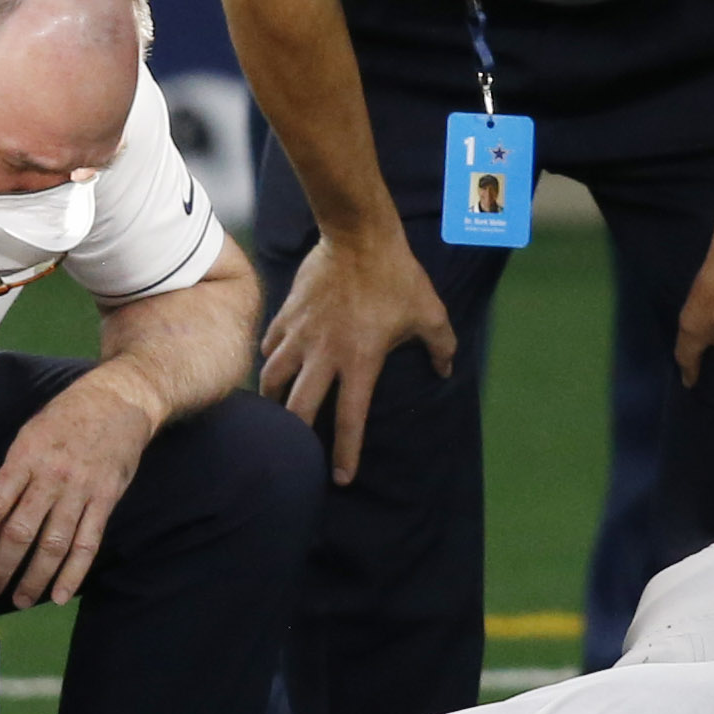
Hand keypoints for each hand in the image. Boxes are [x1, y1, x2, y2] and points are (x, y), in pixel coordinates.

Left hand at [0, 371, 157, 606]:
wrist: (122, 399)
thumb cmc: (68, 415)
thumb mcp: (31, 433)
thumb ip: (14, 473)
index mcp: (26, 456)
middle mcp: (51, 477)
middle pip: (21, 531)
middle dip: (2, 565)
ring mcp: (81, 491)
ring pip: (53, 544)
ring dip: (35, 577)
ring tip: (20, 600)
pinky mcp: (106, 500)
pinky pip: (87, 543)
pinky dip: (73, 573)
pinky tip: (60, 595)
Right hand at [258, 230, 457, 485]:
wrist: (358, 235)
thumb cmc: (398, 277)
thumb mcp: (430, 313)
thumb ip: (442, 347)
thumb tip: (445, 371)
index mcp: (360, 362)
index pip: (349, 419)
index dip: (345, 453)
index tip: (340, 477)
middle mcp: (324, 354)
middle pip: (299, 408)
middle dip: (295, 435)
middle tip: (295, 452)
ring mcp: (301, 334)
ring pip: (273, 378)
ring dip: (273, 400)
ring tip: (276, 412)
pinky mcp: (287, 314)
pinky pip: (270, 346)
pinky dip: (269, 360)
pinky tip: (272, 366)